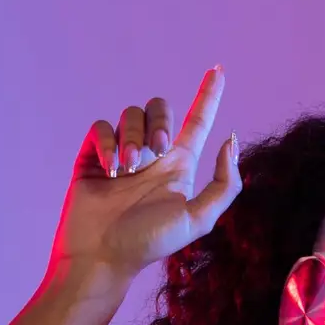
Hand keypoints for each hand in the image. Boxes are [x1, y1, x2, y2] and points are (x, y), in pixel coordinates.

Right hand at [45, 66, 242, 287]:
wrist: (102, 254)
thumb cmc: (150, 242)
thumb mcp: (199, 219)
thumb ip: (224, 185)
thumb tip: (231, 142)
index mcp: (180, 166)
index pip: (198, 122)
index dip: (209, 96)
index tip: (219, 70)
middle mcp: (152, 155)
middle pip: (161, 109)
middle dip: (160, 123)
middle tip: (155, 153)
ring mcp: (121, 153)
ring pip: (130, 115)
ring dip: (132, 139)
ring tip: (127, 172)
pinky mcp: (93, 155)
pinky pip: (101, 127)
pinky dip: (107, 144)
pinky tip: (109, 170)